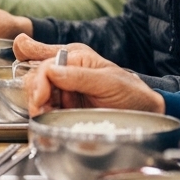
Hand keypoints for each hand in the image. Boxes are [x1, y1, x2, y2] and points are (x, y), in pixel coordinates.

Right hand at [19, 40, 164, 115]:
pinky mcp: (65, 106)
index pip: (46, 64)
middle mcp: (67, 71)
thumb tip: (51, 71)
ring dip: (38, 106)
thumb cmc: (131, 92)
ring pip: (36, 94)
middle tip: (42, 110)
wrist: (144, 113)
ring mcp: (65, 89)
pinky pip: (46, 108)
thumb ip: (79, 75)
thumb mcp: (108, 81)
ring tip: (45, 117)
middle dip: (35, 94)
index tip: (40, 98)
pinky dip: (43, 115)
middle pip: (36, 78)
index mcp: (76, 58)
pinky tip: (47, 121)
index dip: (39, 81)